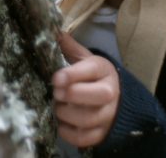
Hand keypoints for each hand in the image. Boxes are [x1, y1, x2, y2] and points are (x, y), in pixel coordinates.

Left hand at [52, 33, 119, 147]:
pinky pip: (83, 138)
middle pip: (96, 96)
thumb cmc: (91, 75)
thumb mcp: (82, 57)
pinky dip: (67, 131)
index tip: (55, 78)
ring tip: (56, 105)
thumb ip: (68, 45)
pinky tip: (60, 121)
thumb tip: (51, 27)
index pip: (92, 70)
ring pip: (87, 119)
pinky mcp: (102, 133)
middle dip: (71, 95)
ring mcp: (108, 115)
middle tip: (55, 92)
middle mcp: (111, 93)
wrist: (114, 99)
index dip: (73, 74)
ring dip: (65, 113)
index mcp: (104, 69)